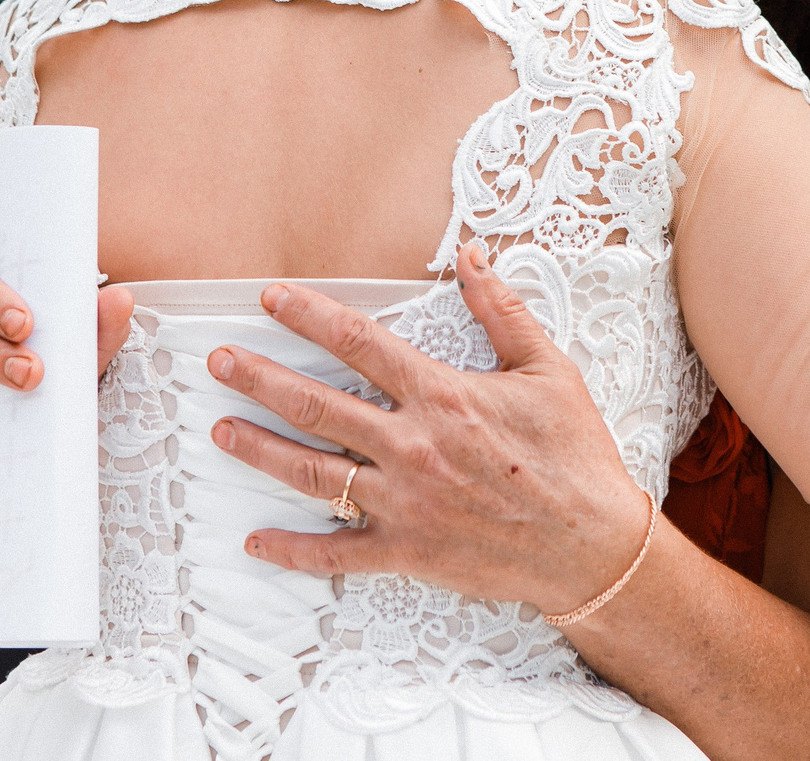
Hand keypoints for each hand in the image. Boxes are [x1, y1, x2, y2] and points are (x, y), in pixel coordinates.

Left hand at [206, 241, 651, 619]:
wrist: (592, 546)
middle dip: (260, 379)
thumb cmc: (574, 456)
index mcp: (442, 396)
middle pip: (317, 405)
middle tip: (218, 362)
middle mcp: (412, 447)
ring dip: (260, 449)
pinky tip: (254, 540)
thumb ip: (502, 310)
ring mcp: (404, 502)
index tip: (271, 298)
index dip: (310, 316)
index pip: (360, 344)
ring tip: (219, 430)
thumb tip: (473, 257)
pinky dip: (291, 550)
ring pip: (312, 473)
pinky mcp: (407, 551)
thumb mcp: (547, 369)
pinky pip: (336, 553)